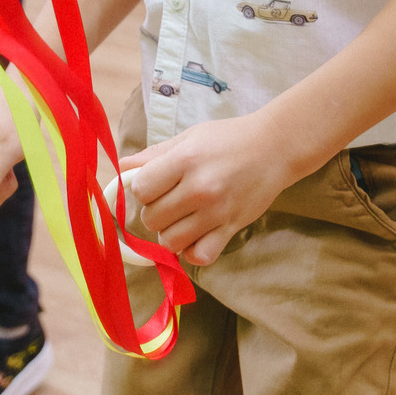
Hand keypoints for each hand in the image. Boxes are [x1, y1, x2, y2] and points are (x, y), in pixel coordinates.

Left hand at [115, 113, 313, 266]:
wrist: (275, 147)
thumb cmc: (228, 138)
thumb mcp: (189, 138)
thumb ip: (153, 155)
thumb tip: (120, 169)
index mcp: (185, 160)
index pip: (141, 189)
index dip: (143, 189)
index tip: (155, 184)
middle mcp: (200, 188)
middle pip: (152, 219)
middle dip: (155, 212)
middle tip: (170, 201)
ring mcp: (217, 212)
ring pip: (171, 242)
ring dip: (170, 234)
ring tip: (181, 219)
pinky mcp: (232, 229)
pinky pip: (200, 256)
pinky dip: (193, 252)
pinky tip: (196, 236)